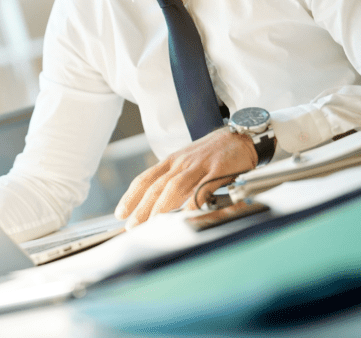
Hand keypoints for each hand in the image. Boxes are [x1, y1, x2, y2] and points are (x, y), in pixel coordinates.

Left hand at [114, 128, 256, 227]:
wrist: (240, 136)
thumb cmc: (212, 153)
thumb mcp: (187, 161)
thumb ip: (174, 179)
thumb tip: (157, 203)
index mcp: (172, 161)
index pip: (146, 179)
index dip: (131, 196)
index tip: (120, 213)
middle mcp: (181, 163)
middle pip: (157, 186)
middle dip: (142, 207)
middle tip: (132, 226)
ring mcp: (199, 165)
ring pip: (176, 186)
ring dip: (163, 205)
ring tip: (153, 223)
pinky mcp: (218, 169)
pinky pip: (204, 186)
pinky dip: (195, 201)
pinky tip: (188, 215)